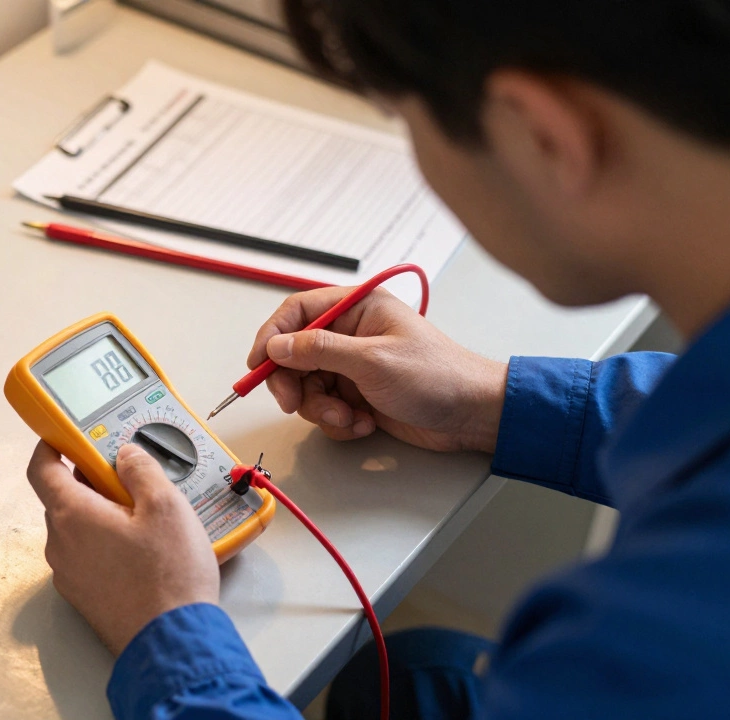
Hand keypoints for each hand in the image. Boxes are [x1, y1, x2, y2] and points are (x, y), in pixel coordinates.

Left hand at [26, 441, 217, 655]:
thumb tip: (125, 455)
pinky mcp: (84, 597)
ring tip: (143, 516)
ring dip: (100, 515)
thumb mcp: (166, 507)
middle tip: (126, 476)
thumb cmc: (168, 576)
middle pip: (62, 499)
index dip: (50, 446)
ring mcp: (69, 575)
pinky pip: (86, 557)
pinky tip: (140, 549)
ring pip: (76, 530)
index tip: (65, 436)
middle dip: (90, 482)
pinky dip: (104, 543)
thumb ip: (141, 471)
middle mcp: (61, 545)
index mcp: (72, 515)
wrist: (172, 642)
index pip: (41, 469)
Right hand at [248, 286, 507, 452]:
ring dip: (321, 408)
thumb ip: (319, 350)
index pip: (297, 311)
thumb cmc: (437, 377)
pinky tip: (363, 423)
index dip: (272, 336)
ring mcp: (353, 365)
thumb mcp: (372, 361)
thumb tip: (277, 346)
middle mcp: (352, 333)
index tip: (257, 364)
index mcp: (358, 307)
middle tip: (295, 404)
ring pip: (308, 386)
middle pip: (295, 354)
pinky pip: (326, 407)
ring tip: (349, 417)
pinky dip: (338, 420)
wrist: (472, 416)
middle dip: (294, 383)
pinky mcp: (358, 394)